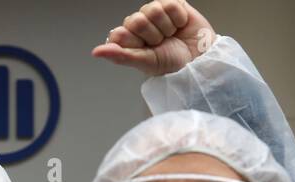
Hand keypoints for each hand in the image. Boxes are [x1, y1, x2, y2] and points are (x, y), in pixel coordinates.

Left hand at [92, 1, 214, 75]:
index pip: (119, 33)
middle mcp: (138, 23)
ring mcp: (154, 12)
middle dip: (152, 35)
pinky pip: (170, 4)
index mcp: (127, 38)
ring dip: (166, 27)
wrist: (197, 58)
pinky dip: (178, 17)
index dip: (134, 42)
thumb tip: (96, 51)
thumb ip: (120, 56)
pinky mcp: (171, 3)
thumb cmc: (170, 63)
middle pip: (136, 20)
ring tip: (171, 35)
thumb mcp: (144, 62)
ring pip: (153, 10)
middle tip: (160, 43)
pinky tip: (180, 25)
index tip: (145, 50)